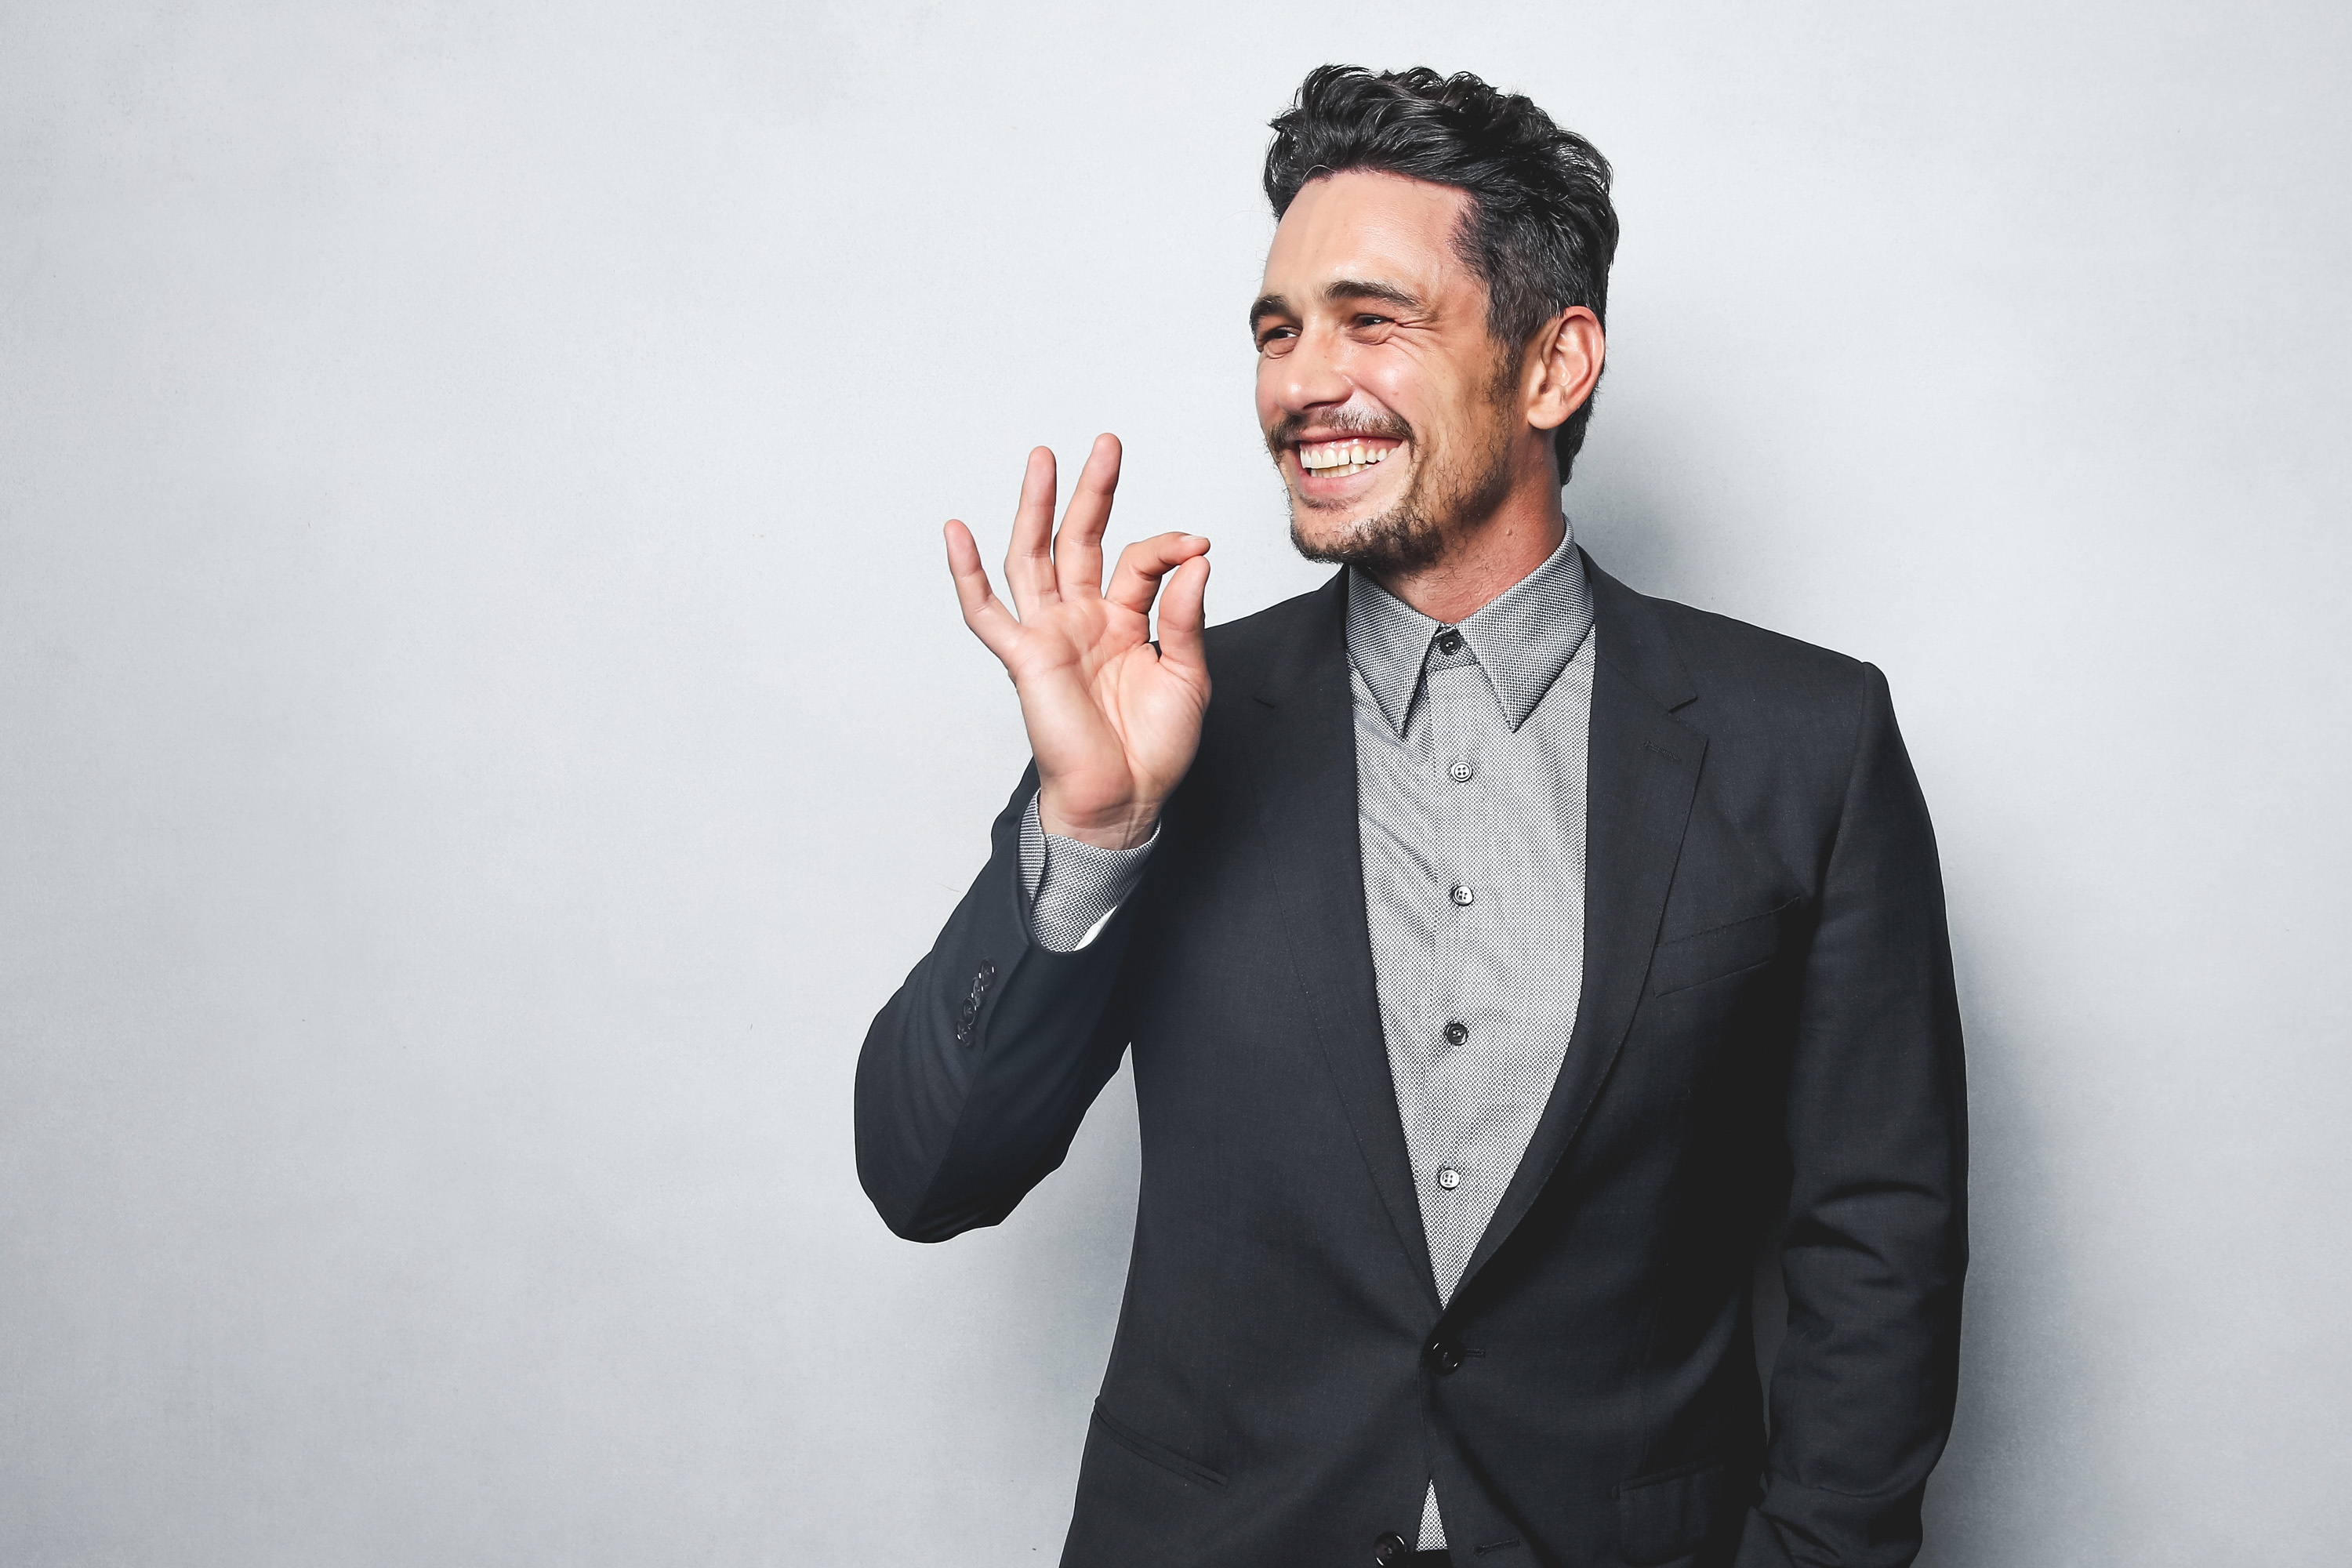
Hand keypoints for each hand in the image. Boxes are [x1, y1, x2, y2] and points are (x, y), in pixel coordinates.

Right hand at [945, 434, 1210, 849]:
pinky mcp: (1024, 657)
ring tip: (1042, 458)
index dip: (1168, 546)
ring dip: (1036, 508)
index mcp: (1124, 619)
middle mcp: (1083, 618)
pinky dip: (968, 574)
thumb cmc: (1155, 746)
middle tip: (1106, 444)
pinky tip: (956, 532)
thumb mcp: (1187, 674)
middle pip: (1080, 540)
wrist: (1125, 799)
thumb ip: (1186, 615)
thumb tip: (1197, 559)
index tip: (1198, 544)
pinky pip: (986, 613)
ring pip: (1035, 557)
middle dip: (1091, 491)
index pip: (1139, 561)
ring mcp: (1050, 634)